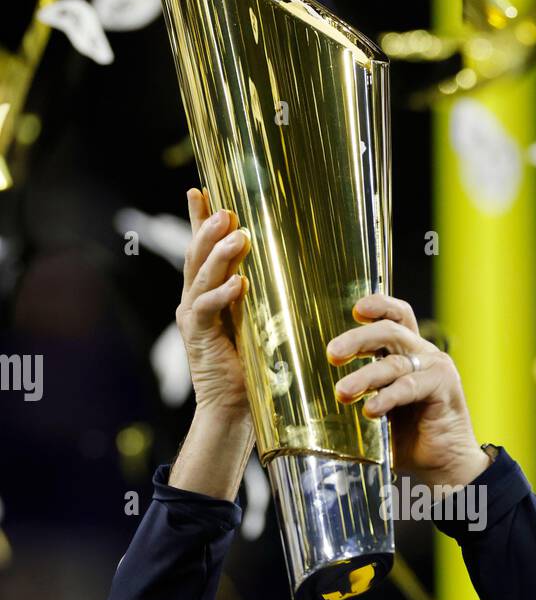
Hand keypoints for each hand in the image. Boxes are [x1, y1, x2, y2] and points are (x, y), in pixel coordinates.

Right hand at [176, 187, 251, 420]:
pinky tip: (239, 281)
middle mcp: (192, 302)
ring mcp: (192, 319)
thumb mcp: (255, 321)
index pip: (200, 251)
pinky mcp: (199, 338)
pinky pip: (208, 310)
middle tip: (227, 209)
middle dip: (208, 229)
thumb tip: (279, 267)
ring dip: (219, 255)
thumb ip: (257, 296)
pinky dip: (223, 294)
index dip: (197, 220)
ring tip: (237, 235)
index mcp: (204, 295)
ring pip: (201, 277)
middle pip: (196, 256)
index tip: (198, 191)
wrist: (233, 407)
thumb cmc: (250, 367)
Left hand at [326, 294, 489, 487]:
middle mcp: (423, 355)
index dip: (378, 306)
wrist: (445, 465)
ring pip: (394, 363)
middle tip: (332, 354)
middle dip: (358, 339)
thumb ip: (363, 391)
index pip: (396, 317)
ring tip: (342, 392)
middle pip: (390, 331)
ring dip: (364, 377)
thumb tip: (318, 390)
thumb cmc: (410, 437)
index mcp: (408, 353)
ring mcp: (435, 369)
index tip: (355, 309)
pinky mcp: (444, 388)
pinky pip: (409, 387)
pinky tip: (370, 409)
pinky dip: (387, 397)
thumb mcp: (380, 406)